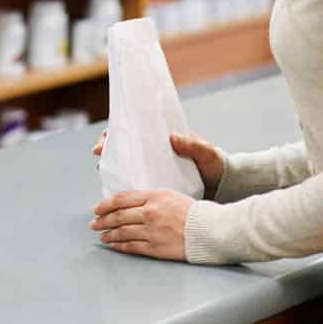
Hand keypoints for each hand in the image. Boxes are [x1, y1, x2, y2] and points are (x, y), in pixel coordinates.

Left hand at [90, 189, 195, 260]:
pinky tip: (114, 245)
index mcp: (154, 196)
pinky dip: (120, 246)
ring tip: (102, 236)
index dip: (105, 204)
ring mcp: (152, 231)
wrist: (211, 230)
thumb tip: (131, 204)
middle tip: (94, 223)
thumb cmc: (194, 212)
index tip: (97, 209)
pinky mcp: (156, 247)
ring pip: (122, 232)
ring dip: (109, 234)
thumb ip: (151, 198)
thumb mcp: (171, 195)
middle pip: (118, 216)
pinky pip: (132, 246)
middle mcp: (150, 213)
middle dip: (102, 220)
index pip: (121, 199)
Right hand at [91, 131, 224, 201]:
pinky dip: (125, 187)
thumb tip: (173, 137)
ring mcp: (154, 168)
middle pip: (124, 146)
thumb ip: (193, 145)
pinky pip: (136, 185)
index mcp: (164, 140)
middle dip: (108, 148)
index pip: (135, 130)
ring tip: (103, 173)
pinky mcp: (157, 185)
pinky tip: (117, 193)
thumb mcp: (206, 153)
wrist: (223, 187)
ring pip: (126, 165)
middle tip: (98, 153)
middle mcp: (155, 152)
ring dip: (112, 168)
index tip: (106, 138)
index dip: (117, 132)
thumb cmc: (215, 165)